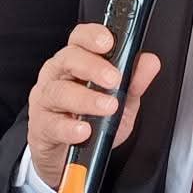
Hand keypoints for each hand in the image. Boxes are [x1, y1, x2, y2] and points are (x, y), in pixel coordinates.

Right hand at [26, 23, 160, 187]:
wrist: (70, 156)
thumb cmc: (92, 119)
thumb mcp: (121, 100)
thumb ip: (135, 81)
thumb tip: (150, 62)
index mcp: (77, 61)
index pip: (80, 38)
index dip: (92, 36)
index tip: (108, 43)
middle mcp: (58, 75)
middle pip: (68, 59)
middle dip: (93, 66)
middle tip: (114, 79)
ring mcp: (46, 100)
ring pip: (59, 91)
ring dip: (86, 98)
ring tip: (108, 106)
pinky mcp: (42, 126)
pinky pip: (52, 124)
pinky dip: (69, 128)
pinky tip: (84, 131)